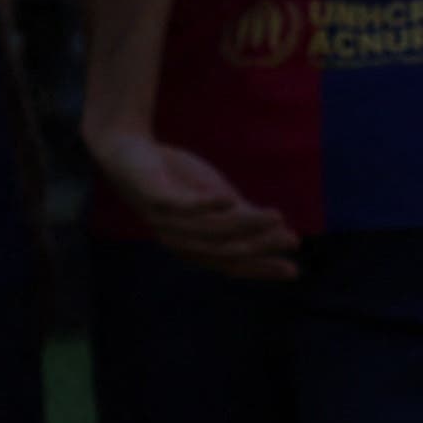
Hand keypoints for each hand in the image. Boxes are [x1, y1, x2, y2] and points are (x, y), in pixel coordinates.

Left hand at [87, 123, 299, 280]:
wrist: (128, 152)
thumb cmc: (173, 177)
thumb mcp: (214, 196)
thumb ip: (240, 215)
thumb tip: (280, 231)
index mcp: (192, 246)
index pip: (232, 264)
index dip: (262, 268)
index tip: (294, 270)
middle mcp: (179, 241)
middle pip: (225, 250)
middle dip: (261, 247)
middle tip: (292, 240)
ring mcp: (165, 222)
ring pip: (211, 229)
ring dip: (245, 224)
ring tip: (276, 215)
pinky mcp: (155, 198)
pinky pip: (182, 206)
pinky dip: (205, 204)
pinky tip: (228, 197)